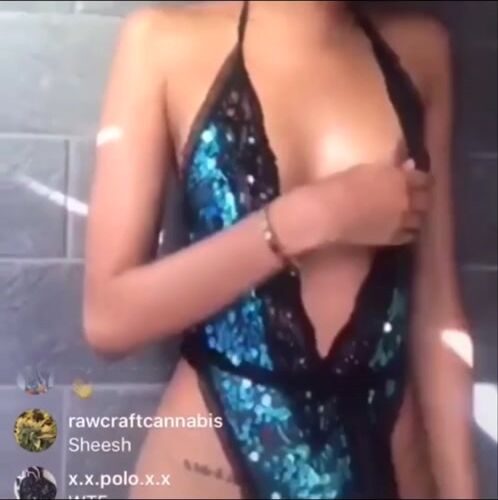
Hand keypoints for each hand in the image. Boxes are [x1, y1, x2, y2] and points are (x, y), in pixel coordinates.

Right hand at [300, 159, 432, 247]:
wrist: (331, 213)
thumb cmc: (343, 185)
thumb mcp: (369, 170)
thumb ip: (392, 168)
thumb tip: (409, 165)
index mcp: (401, 179)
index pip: (424, 180)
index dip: (424, 180)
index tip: (422, 180)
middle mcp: (406, 201)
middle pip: (425, 200)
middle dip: (424, 198)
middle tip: (419, 197)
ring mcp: (400, 221)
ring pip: (419, 219)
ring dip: (418, 215)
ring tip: (412, 214)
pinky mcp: (391, 238)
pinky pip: (408, 235)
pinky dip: (409, 231)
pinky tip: (404, 229)